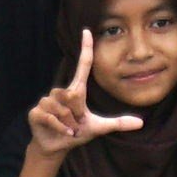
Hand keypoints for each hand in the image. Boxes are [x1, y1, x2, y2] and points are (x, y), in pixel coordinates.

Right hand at [20, 31, 141, 156]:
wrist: (56, 146)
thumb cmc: (77, 131)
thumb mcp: (99, 127)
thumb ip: (118, 124)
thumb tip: (140, 123)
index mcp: (76, 91)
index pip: (83, 65)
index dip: (85, 48)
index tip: (87, 30)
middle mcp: (60, 92)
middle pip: (73, 95)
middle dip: (77, 114)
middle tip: (76, 123)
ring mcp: (46, 101)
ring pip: (63, 109)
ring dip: (69, 123)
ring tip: (69, 127)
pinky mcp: (36, 112)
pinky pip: (53, 118)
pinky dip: (61, 128)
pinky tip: (64, 133)